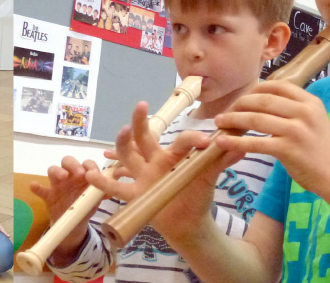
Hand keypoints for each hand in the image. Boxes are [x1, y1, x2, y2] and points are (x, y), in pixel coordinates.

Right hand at [30, 156, 98, 260]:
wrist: (74, 223)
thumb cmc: (86, 204)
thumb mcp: (96, 198)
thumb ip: (103, 191)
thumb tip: (113, 187)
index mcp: (83, 175)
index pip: (86, 163)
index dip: (90, 166)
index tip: (95, 173)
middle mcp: (70, 176)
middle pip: (68, 161)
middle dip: (73, 164)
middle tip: (79, 173)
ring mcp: (57, 184)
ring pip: (53, 170)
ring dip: (57, 171)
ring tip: (63, 177)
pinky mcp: (48, 196)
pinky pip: (40, 189)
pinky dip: (37, 187)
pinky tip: (34, 186)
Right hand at [84, 102, 243, 239]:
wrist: (188, 223)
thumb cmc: (196, 194)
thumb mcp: (207, 177)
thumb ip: (219, 162)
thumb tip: (239, 146)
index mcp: (173, 155)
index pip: (180, 141)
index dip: (192, 139)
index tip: (206, 141)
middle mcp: (154, 161)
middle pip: (144, 137)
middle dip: (142, 122)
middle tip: (142, 106)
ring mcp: (142, 176)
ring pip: (127, 156)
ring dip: (122, 143)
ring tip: (123, 131)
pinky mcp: (134, 194)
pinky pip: (116, 188)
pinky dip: (102, 182)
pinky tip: (90, 174)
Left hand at [213, 80, 329, 195]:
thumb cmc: (323, 151)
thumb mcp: (314, 120)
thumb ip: (293, 109)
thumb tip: (262, 101)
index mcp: (310, 101)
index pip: (276, 86)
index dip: (254, 90)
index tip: (241, 98)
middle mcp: (304, 112)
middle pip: (261, 100)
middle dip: (239, 104)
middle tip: (225, 112)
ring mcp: (296, 130)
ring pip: (255, 119)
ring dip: (232, 120)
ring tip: (219, 123)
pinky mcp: (288, 149)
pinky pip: (255, 142)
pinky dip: (235, 142)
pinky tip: (222, 143)